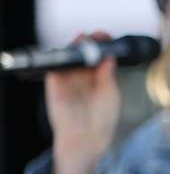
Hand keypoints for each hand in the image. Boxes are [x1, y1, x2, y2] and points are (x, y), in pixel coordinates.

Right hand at [46, 31, 120, 173]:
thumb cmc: (102, 119)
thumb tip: (110, 56)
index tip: (107, 37)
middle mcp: (82, 76)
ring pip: (69, 57)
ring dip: (75, 46)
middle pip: (83, 52)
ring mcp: (68, 79)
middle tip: (97, 35)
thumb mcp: (110, 94)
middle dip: (89, 41)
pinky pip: (55, 67)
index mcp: (98, 77)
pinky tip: (70, 53)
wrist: (86, 138)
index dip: (102, 44)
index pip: (98, 55)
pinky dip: (61, 58)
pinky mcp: (54, 85)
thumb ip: (108, 75)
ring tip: (84, 40)